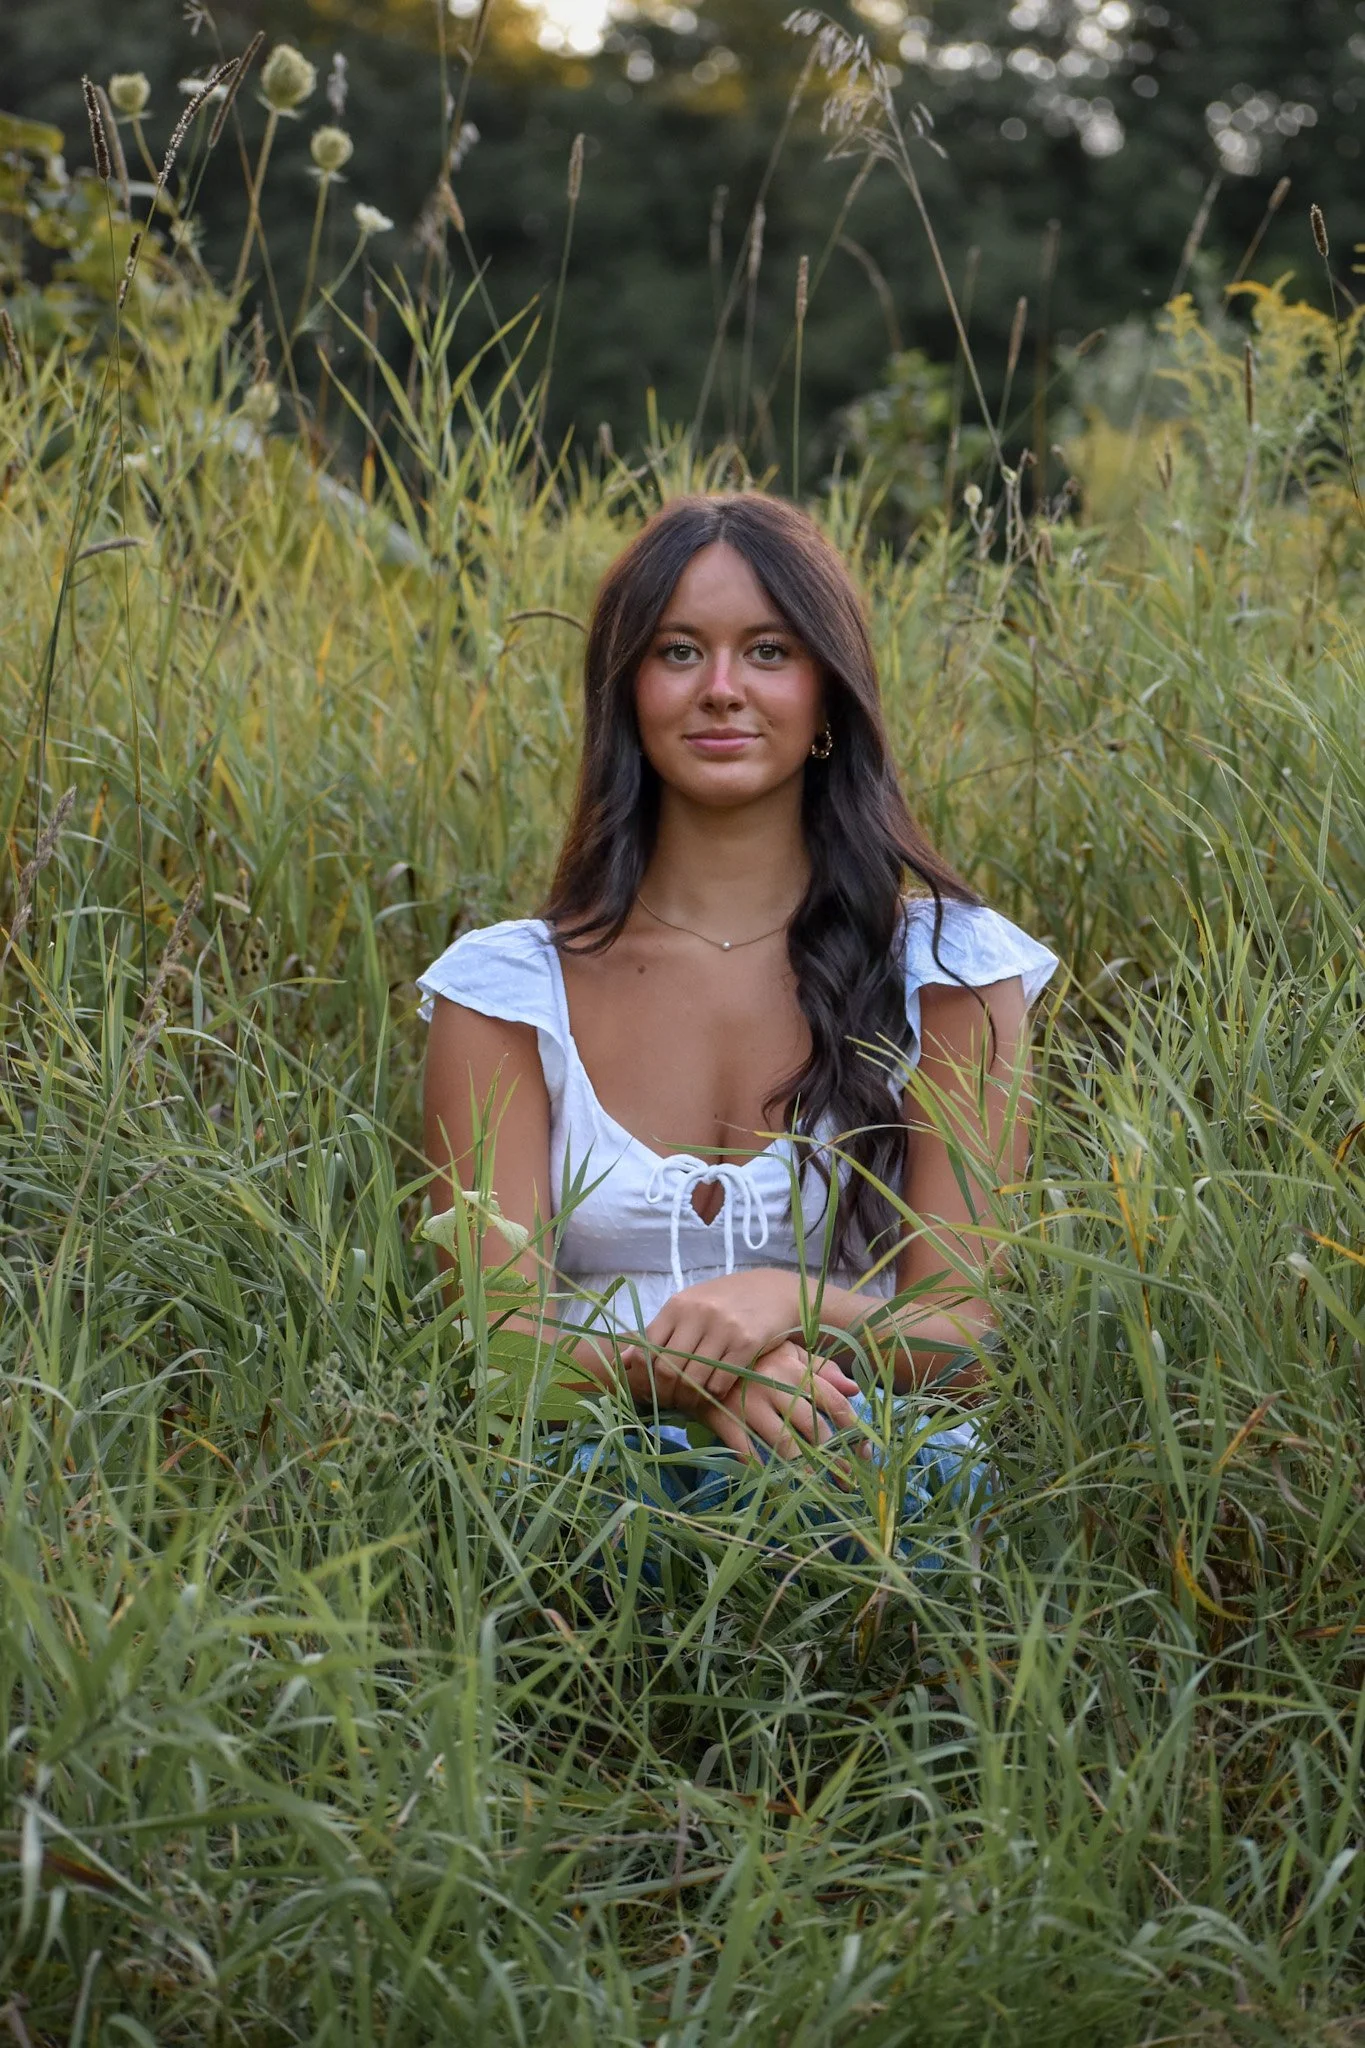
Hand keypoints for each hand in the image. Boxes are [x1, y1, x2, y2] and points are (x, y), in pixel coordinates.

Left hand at [620, 1268, 807, 1412]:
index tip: (650, 1388)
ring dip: (690, 1398)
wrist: (776, 1291)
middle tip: (672, 1401)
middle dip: (666, 1392)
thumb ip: (660, 1331)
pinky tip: (714, 1391)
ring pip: (693, 1379)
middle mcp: (698, 1314)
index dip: (645, 1375)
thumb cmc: (727, 1300)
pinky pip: (721, 1382)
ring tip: (692, 1400)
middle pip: (668, 1368)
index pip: (648, 1348)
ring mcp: (724, 1329)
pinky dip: (713, 1393)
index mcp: (678, 1304)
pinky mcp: (748, 1344)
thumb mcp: (690, 1306)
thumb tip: (624, 1359)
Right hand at [632, 1338, 861, 1463]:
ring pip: (784, 1444)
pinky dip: (760, 1470)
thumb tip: (855, 1389)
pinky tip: (774, 1485)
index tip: (865, 1451)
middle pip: (813, 1428)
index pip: (831, 1401)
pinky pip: (746, 1451)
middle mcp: (774, 1385)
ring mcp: (748, 1403)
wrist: (691, 1357)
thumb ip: (819, 1369)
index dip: (852, 1428)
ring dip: (804, 1471)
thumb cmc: (748, 1357)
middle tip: (848, 1480)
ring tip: (818, 1489)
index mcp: (792, 1367)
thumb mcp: (784, 1354)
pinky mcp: (724, 1418)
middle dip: (834, 1458)